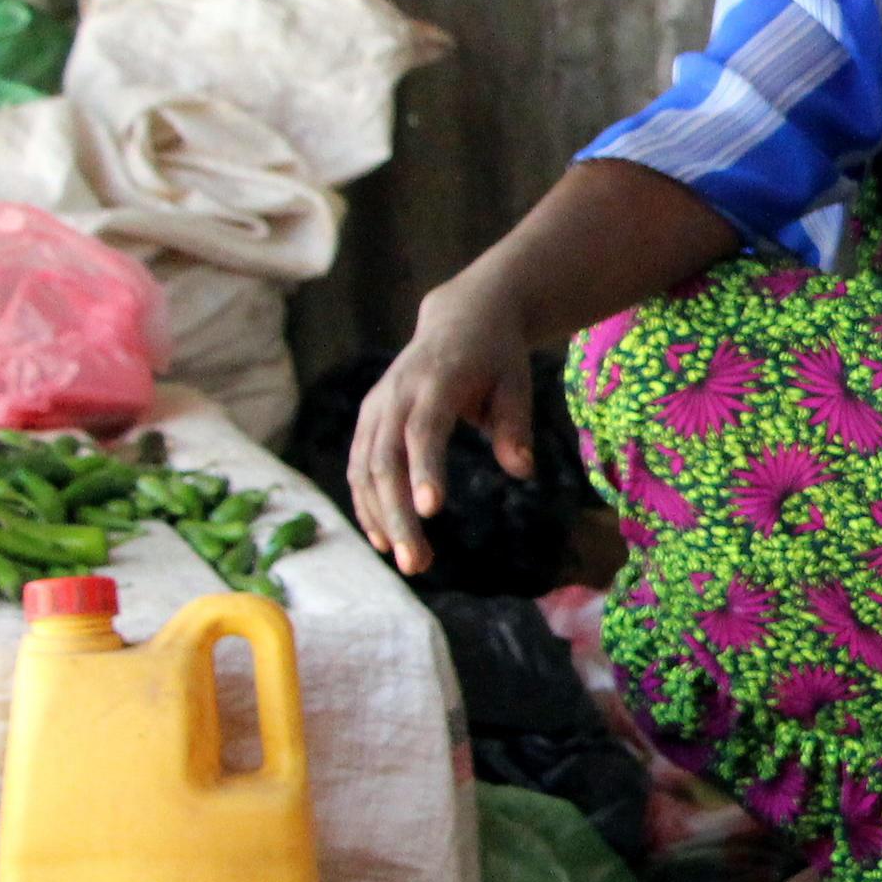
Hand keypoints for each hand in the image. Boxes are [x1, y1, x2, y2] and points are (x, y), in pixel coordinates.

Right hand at [347, 279, 535, 578]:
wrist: (461, 317)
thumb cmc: (496, 356)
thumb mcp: (516, 382)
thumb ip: (515, 426)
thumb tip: (521, 470)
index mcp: (435, 382)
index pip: (423, 431)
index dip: (424, 470)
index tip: (430, 512)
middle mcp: (396, 394)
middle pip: (386, 460)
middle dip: (398, 514)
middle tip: (416, 563)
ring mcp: (377, 406)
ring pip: (365, 469)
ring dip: (381, 518)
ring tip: (409, 561)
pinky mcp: (369, 419)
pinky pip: (360, 467)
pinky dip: (367, 504)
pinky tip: (384, 538)